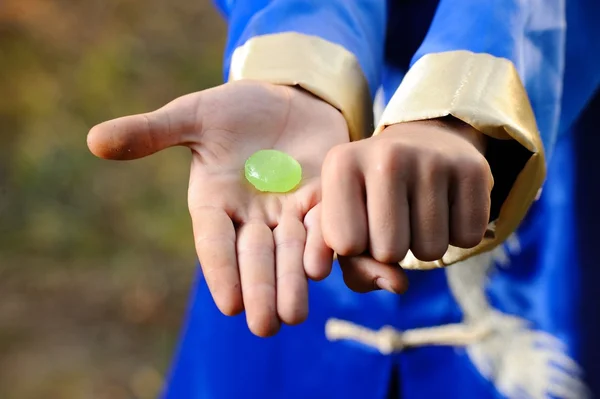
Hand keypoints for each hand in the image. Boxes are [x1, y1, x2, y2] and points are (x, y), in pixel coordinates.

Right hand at [87, 81, 348, 336]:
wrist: (287, 98)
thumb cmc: (235, 108)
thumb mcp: (194, 115)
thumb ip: (152, 132)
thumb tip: (94, 141)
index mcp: (216, 201)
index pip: (214, 241)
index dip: (221, 270)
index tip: (228, 304)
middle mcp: (251, 215)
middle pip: (254, 258)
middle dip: (259, 290)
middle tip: (265, 326)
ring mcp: (288, 210)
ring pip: (289, 251)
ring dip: (291, 282)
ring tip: (293, 314)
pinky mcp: (322, 198)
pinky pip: (322, 225)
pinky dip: (322, 245)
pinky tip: (323, 265)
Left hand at [321, 118, 492, 292]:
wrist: (423, 145)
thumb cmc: (373, 196)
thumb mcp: (346, 224)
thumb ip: (354, 266)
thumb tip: (396, 286)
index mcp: (341, 164)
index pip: (345, 245)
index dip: (357, 248)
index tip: (361, 221)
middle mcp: (386, 154)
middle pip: (389, 252)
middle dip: (392, 250)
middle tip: (394, 218)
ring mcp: (433, 158)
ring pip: (430, 251)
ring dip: (425, 245)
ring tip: (419, 211)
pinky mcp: (474, 168)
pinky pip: (468, 239)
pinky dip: (458, 235)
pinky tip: (447, 206)